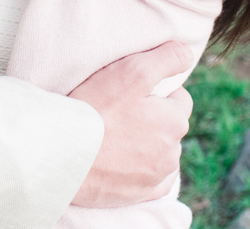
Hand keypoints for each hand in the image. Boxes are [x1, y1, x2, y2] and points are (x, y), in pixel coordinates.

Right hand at [69, 42, 193, 207]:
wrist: (62, 155)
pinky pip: (152, 180)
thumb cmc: (96, 109)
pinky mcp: (140, 195)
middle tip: (118, 111)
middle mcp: (172, 153)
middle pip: (168, 126)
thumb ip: (166, 58)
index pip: (179, 98)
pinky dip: (141, 170)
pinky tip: (122, 160)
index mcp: (175, 122)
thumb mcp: (132, 70)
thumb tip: (186, 53)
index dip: (155, 92)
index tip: (130, 93)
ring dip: (146, 143)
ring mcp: (156, 177)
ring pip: (160, 152)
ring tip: (114, 135)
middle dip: (151, 117)